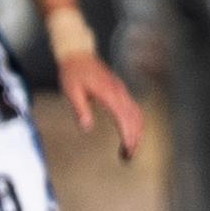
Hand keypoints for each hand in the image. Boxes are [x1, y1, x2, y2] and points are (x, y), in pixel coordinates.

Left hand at [57, 49, 146, 163]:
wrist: (78, 53)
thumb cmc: (73, 72)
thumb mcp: (71, 91)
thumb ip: (80, 109)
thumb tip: (87, 127)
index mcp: (108, 94)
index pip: (124, 118)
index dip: (128, 136)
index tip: (127, 150)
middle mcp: (119, 92)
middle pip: (135, 119)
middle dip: (135, 139)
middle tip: (128, 157)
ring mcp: (122, 91)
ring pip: (138, 114)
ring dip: (137, 133)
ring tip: (130, 149)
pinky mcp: (120, 91)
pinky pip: (134, 109)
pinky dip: (136, 123)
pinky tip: (131, 133)